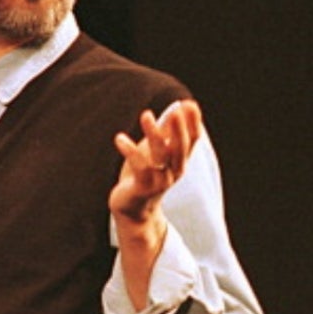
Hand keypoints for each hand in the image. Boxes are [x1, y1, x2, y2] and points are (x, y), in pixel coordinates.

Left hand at [110, 99, 201, 221]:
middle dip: (179, 129)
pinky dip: (129, 151)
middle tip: (176, 110)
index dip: (193, 123)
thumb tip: (182, 106)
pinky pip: (139, 167)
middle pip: (180, 148)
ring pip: (160, 155)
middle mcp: (174, 171)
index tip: (190, 104)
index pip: (192, 141)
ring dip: (154, 134)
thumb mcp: (156, 151)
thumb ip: (167, 132)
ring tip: (145, 114)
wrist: (132, 209)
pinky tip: (119, 138)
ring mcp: (160, 180)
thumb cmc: (144, 175)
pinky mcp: (143, 187)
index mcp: (179, 161)